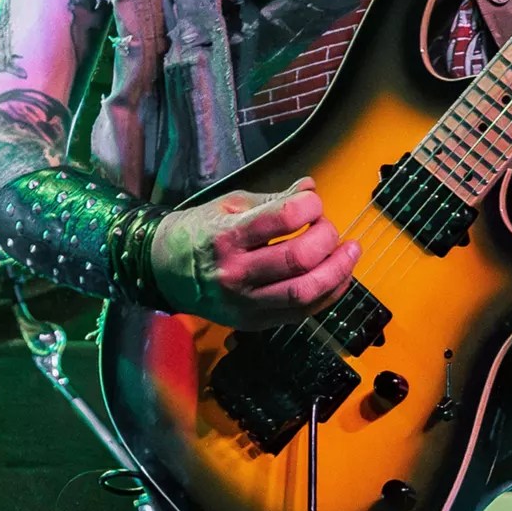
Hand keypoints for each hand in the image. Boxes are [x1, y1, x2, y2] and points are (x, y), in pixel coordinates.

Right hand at [149, 177, 357, 328]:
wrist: (162, 270)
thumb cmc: (197, 232)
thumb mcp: (228, 205)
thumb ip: (273, 199)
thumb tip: (311, 188)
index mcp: (225, 236)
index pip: (282, 218)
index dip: (309, 206)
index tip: (313, 202)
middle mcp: (234, 273)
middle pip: (299, 259)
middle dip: (326, 238)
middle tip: (329, 227)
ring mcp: (244, 303)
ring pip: (305, 292)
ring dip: (338, 271)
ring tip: (349, 252)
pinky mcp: (253, 322)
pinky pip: (301, 312)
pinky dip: (328, 294)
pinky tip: (336, 276)